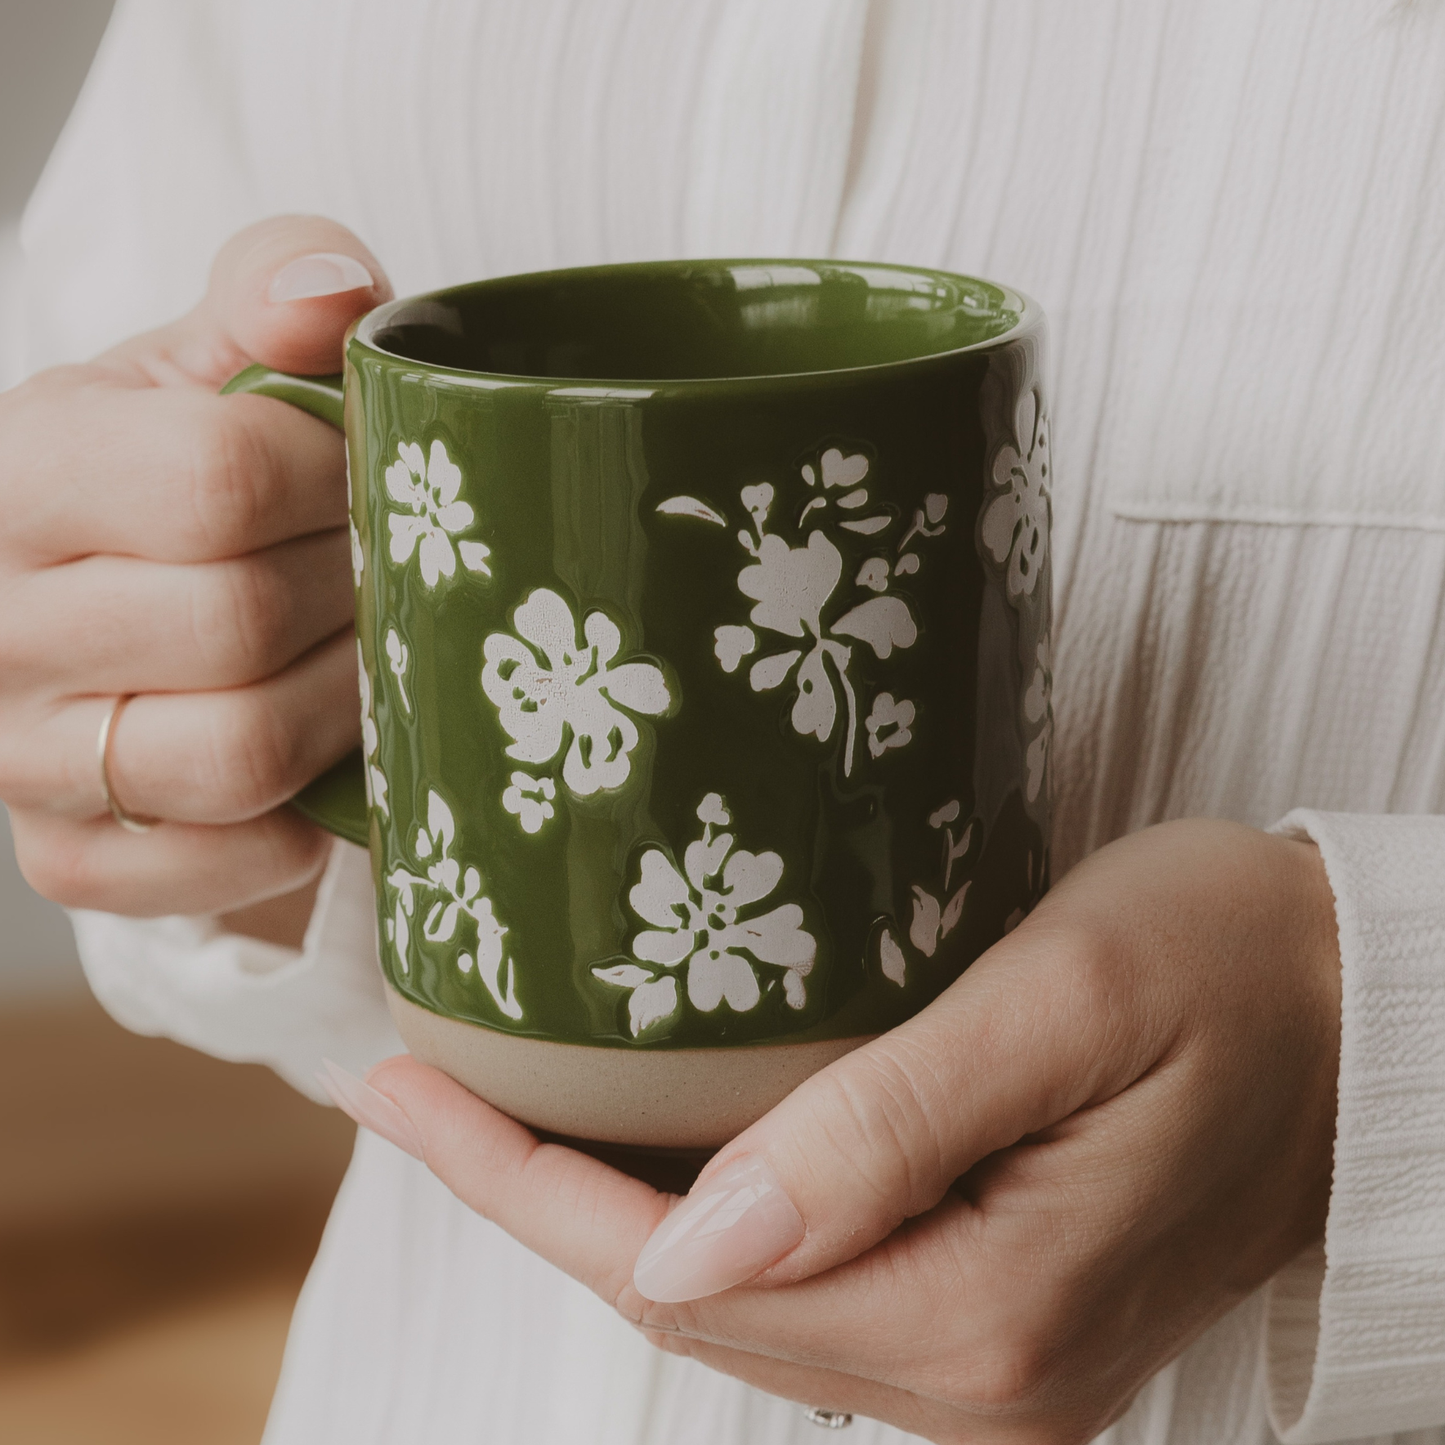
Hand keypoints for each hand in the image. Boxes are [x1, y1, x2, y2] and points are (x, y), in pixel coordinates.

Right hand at [0, 216, 390, 921]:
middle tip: (389, 578)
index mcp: (26, 472)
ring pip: (241, 755)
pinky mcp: (74, 855)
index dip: (337, 480)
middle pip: (244, 622)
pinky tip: (320, 765)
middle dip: (356, 597)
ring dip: (346, 709)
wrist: (131, 606)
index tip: (368, 479)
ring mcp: (24, 757)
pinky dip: (300, 825)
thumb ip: (276, 291)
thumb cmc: (189, 478)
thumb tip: (327, 295)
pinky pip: (220, 864)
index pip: (219, 479)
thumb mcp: (221, 363)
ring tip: (370, 661)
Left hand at [361, 818, 1340, 1443]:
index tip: (401, 1089)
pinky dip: (700, 1215)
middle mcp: (979, 1379)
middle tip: (419, 1080)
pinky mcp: (994, 1311)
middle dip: (532, 1195)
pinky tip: (642, 1143)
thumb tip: (684, 1248)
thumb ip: (885, 1132)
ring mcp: (990, 1363)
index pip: (677, 1267)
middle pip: (688, 1297)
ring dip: (603, 1207)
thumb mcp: (1061, 1005)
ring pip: (736, 1299)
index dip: (516, 1182)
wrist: (1359, 1010)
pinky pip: (803, 1281)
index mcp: (981, 1315)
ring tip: (496, 1105)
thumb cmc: (1228, 966)